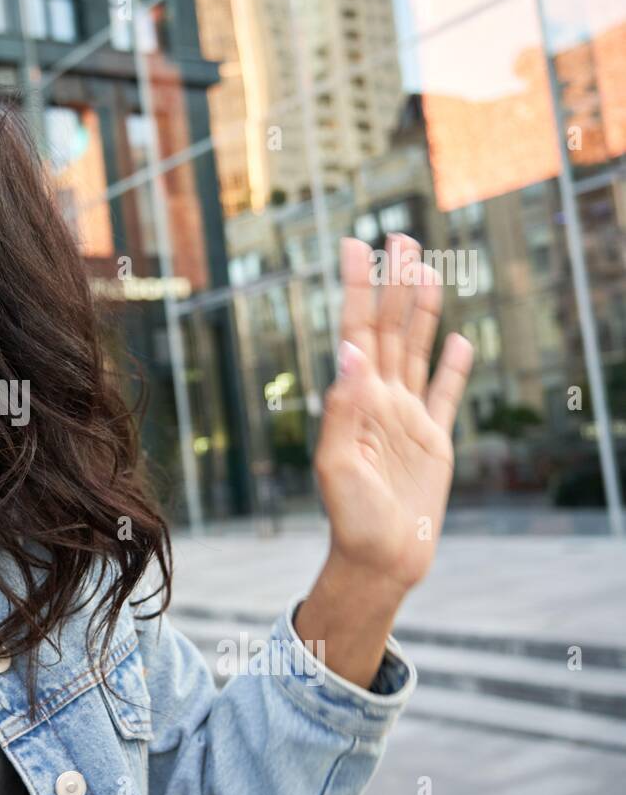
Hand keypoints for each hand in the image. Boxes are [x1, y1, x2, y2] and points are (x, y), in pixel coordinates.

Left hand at [314, 234, 474, 597]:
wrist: (381, 558)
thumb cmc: (351, 516)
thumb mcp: (338, 463)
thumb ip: (344, 408)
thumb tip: (350, 353)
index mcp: (353, 401)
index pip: (355, 332)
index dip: (355, 289)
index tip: (355, 246)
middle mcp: (379, 400)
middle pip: (388, 329)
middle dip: (392, 283)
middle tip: (399, 236)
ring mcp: (407, 417)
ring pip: (416, 350)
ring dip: (420, 309)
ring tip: (427, 268)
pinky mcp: (433, 441)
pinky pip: (444, 394)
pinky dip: (452, 366)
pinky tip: (456, 338)